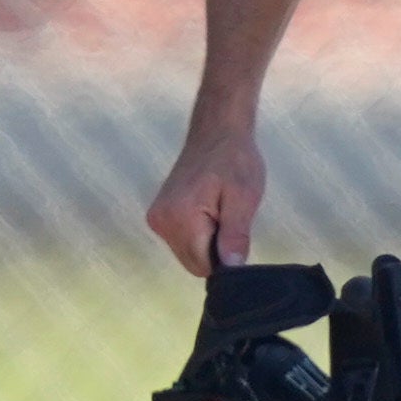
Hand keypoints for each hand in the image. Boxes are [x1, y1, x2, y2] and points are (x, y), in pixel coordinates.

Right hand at [148, 119, 265, 277]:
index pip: (204, 267)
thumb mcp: (243, 198)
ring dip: (207, 242)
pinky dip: (198, 234)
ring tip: (218, 211)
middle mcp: (161, 222)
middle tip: (227, 218)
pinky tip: (208, 210)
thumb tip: (232, 269)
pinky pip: (182, 241)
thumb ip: (235, 236)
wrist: (216, 131)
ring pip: (188, 254)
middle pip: (194, 263)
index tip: (234, 232)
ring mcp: (156, 219)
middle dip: (215, 250)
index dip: (225, 259)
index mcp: (180, 219)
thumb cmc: (234, 160)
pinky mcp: (158, 216)